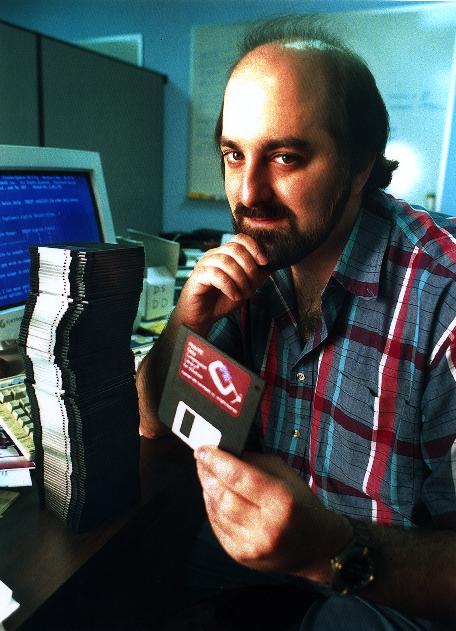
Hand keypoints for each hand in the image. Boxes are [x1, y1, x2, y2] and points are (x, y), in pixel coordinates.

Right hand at [174, 234, 268, 334]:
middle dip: (249, 268)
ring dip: (239, 279)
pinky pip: (216, 274)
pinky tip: (233, 295)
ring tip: (241, 294)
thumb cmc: (221, 300)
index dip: (254, 247)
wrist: (202, 317)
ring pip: (226, 261)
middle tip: (251, 286)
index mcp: (225, 253)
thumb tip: (272, 266)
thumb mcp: (245, 287)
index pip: (240, 239)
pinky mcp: (197, 276)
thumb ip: (257, 276)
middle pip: (235, 248)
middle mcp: (214, 255)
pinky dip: (229, 286)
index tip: (264, 262)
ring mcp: (204, 264)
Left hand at [194, 446, 350, 578]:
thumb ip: (255, 462)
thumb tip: (224, 453)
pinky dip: (212, 509)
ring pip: (217, 512)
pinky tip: (213, 497)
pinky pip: (217, 527)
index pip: (239, 477)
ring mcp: (252, 546)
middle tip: (201, 459)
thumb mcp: (286, 474)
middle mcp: (266, 528)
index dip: (216, 461)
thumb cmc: (301, 505)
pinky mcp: (241, 557)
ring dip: (207, 490)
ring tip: (207, 475)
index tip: (203, 449)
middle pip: (223, 495)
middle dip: (207, 474)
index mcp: (281, 502)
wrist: (316, 547)